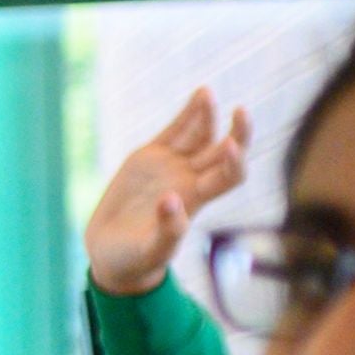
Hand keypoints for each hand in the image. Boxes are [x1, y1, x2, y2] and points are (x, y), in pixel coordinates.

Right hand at [84, 85, 250, 298]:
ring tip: (206, 93)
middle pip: (224, 151)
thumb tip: (171, 200)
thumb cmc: (136, 261)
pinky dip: (188, 114)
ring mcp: (171, 166)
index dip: (234, 161)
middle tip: (242, 111)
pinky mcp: (149, 158)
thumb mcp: (151, 253)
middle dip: (238, 132)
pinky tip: (201, 94)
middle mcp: (191, 180)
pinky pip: (175, 131)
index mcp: (197, 200)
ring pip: (200, 135)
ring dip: (207, 114)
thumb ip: (167, 231)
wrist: (112, 256)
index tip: (229, 147)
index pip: (228, 176)